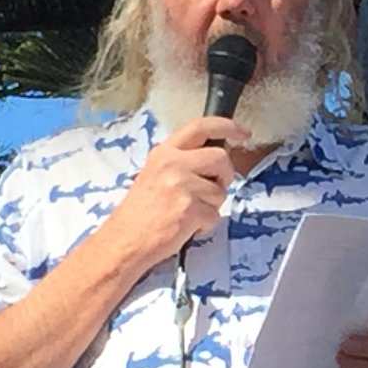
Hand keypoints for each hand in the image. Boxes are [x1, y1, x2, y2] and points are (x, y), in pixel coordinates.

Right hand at [108, 116, 245, 264]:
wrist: (124, 241)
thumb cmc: (140, 213)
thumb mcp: (155, 174)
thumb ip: (182, 162)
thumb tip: (215, 160)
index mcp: (164, 153)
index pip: (200, 126)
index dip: (227, 126)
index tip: (243, 132)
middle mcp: (173, 164)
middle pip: (221, 158)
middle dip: (224, 176)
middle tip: (211, 189)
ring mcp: (181, 186)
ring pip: (220, 191)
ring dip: (211, 206)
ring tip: (187, 213)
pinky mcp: (189, 209)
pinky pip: (215, 215)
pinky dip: (205, 225)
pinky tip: (186, 226)